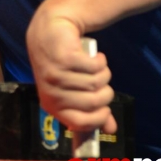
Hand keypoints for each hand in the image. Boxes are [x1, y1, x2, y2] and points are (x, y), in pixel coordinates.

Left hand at [25, 12, 116, 133]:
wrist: (49, 31)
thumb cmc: (63, 65)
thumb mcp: (73, 89)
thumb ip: (92, 110)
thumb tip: (111, 129)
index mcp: (52, 106)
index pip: (81, 124)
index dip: (99, 118)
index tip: (106, 109)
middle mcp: (52, 93)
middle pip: (95, 103)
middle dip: (105, 92)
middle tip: (99, 79)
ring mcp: (56, 76)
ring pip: (97, 83)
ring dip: (103, 73)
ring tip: (94, 65)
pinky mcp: (64, 58)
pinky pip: (95, 67)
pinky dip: (100, 60)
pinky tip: (93, 55)